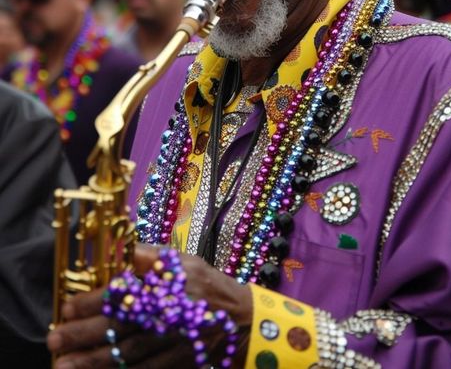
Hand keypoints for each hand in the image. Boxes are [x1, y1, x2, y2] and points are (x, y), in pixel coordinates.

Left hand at [47, 244, 251, 367]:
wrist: (241, 320)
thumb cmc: (206, 285)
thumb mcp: (182, 261)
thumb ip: (148, 256)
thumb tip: (118, 248)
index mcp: (166, 287)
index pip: (124, 293)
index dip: (93, 301)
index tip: (67, 308)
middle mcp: (166, 316)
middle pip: (119, 327)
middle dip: (84, 334)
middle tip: (54, 339)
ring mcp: (170, 344)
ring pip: (126, 355)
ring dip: (93, 361)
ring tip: (64, 366)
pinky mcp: (175, 364)